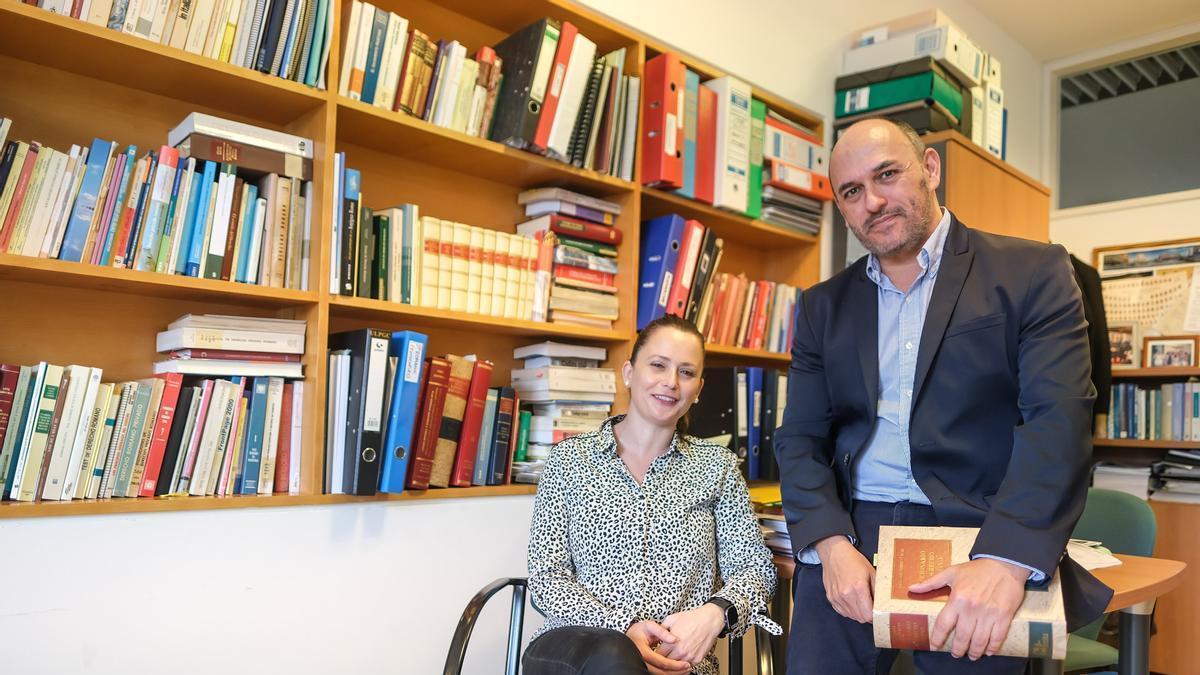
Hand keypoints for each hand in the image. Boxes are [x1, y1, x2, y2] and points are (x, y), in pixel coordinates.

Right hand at [625, 620, 690, 674]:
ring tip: (684, 670)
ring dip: (673, 674)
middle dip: (676, 672)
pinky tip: (675, 670)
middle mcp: (642, 662)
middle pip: (662, 672)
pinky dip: (667, 673)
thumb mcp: (648, 626)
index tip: (686, 663)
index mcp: (644, 652)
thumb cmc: (637, 631)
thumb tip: (674, 639)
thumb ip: (661, 631)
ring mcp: (642, 666)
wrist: (627, 637)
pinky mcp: (644, 668)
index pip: (663, 663)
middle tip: (688, 668)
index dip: (676, 665)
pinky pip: (657, 673)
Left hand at [658, 603, 724, 664]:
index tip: (655, 651)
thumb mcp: (671, 619)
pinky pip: (687, 667)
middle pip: (666, 663)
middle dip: (663, 659)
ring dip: (673, 663)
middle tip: (662, 656)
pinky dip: (683, 665)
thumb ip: (661, 629)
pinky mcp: (697, 659)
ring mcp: (689, 656)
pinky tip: (681, 659)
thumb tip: (654, 636)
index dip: (655, 653)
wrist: (709, 621)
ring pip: (676, 667)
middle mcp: (680, 651)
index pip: (658, 655)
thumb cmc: (691, 618)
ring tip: (671, 657)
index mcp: (672, 642)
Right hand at [814, 534, 875, 622]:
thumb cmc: (854, 560)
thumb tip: (883, 605)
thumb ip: (878, 590)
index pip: (868, 615)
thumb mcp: (871, 572)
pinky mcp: (830, 598)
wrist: (834, 553)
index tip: (878, 613)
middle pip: (860, 618)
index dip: (875, 616)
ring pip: (851, 616)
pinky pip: (842, 612)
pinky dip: (849, 611)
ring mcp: (837, 597)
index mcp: (858, 587)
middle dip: (868, 616)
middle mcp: (846, 594)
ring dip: (858, 614)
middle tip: (872, 608)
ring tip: (862, 603)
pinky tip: (852, 601)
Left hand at [908, 557, 1027, 659]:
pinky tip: (988, 651)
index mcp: (957, 599)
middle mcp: (971, 609)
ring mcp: (988, 614)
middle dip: (958, 649)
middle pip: (962, 637)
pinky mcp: (1004, 616)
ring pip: (979, 641)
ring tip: (971, 656)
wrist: (1004, 564)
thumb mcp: (951, 572)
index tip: (935, 646)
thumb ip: (931, 582)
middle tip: (956, 654)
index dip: (937, 638)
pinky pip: (997, 637)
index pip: (943, 624)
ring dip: (974, 652)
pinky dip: (992, 647)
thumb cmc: (976, 569)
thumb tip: (911, 588)